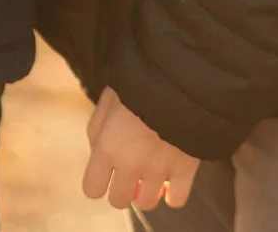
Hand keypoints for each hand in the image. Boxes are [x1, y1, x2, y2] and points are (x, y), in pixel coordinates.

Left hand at [82, 87, 198, 212]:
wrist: (181, 73)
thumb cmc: (139, 81)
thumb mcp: (108, 98)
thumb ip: (97, 129)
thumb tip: (97, 152)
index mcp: (106, 147)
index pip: (92, 190)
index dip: (99, 182)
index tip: (108, 171)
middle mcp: (130, 164)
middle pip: (119, 200)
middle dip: (124, 188)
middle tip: (133, 173)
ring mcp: (159, 169)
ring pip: (147, 203)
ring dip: (148, 191)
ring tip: (154, 173)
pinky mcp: (185, 169)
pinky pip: (176, 200)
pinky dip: (174, 194)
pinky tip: (174, 180)